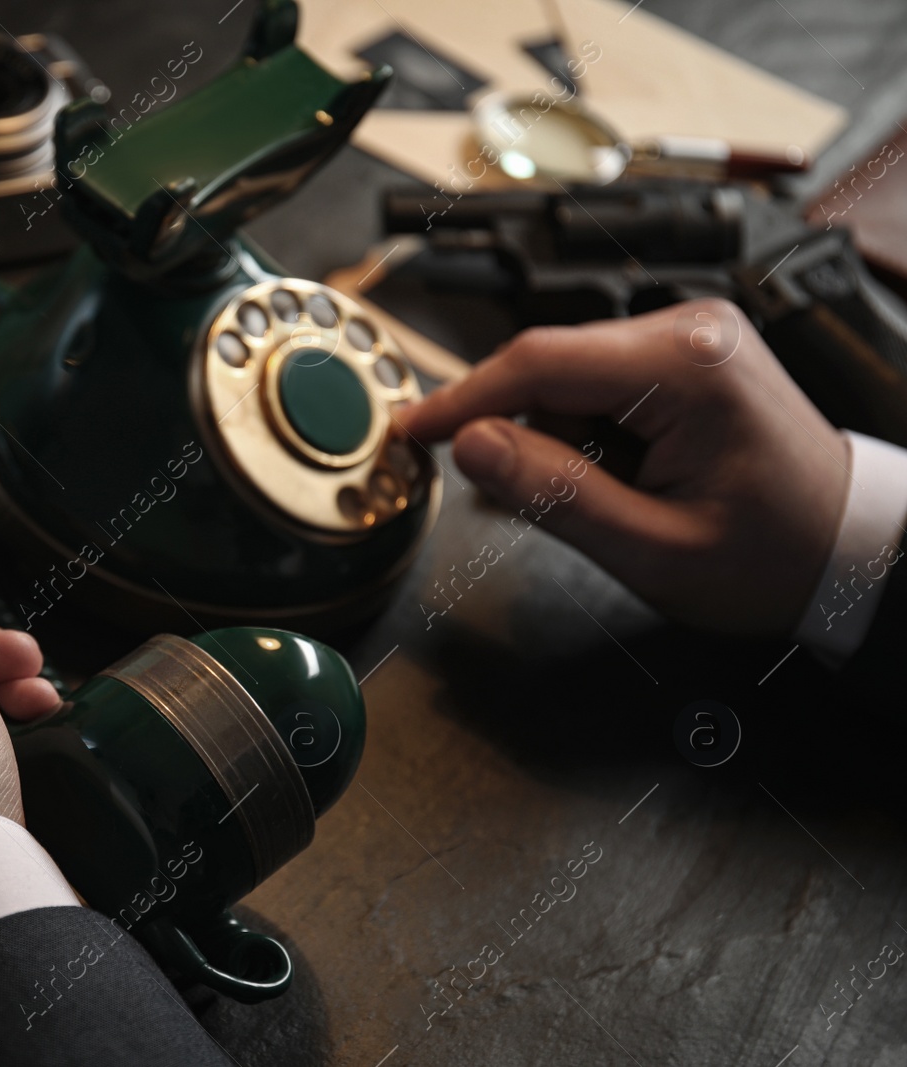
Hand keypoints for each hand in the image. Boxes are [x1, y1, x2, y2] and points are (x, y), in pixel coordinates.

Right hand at [399, 299, 849, 635]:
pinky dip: (580, 432)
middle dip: (512, 430)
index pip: (537, 363)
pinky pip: (597, 383)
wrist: (850, 550)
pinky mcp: (684, 353)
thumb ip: (553, 495)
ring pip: (566, 377)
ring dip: (553, 438)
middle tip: (496, 493)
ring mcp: (689, 336)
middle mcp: (688, 329)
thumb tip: (470, 447)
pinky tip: (609, 480)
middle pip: (547, 365)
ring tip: (603, 502)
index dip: (460, 400)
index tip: (410, 433)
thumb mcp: (651, 548)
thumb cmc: (772, 557)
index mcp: (685, 366)